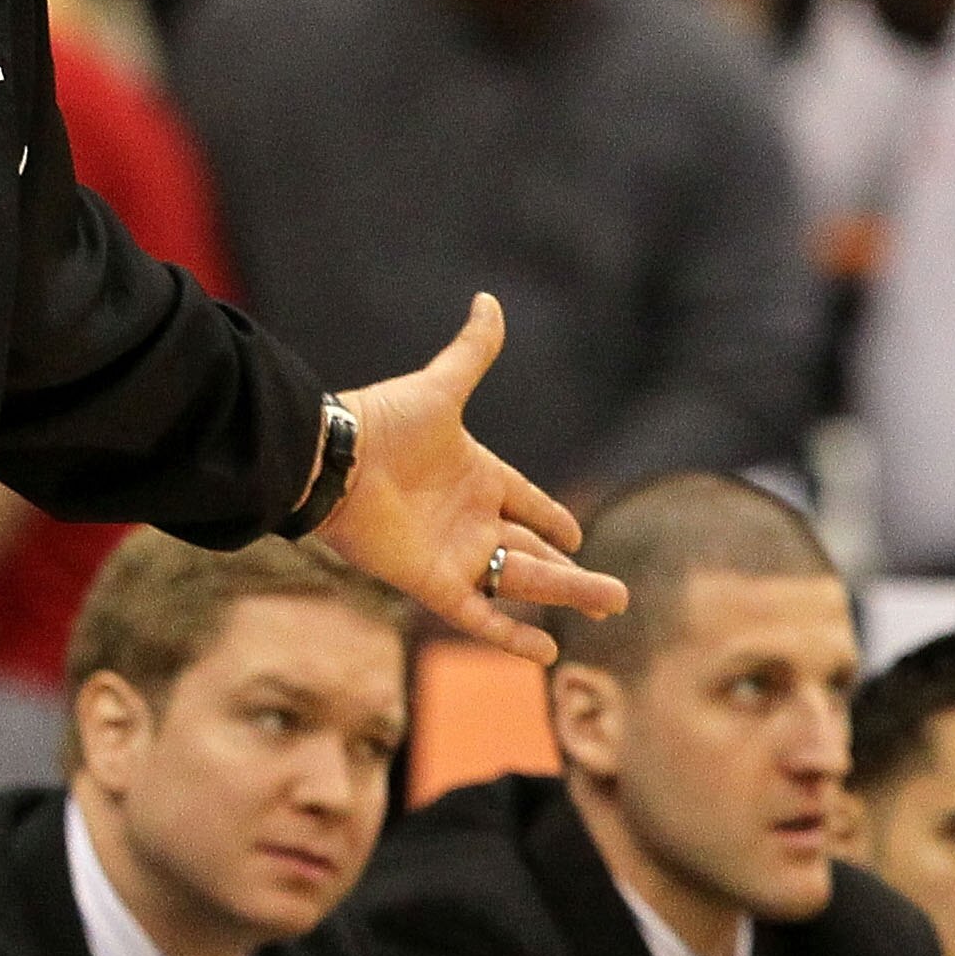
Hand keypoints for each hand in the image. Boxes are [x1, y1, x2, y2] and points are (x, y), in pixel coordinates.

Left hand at [316, 294, 622, 664]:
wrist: (335, 462)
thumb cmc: (384, 422)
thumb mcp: (439, 387)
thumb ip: (472, 352)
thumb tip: (488, 299)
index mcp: (478, 474)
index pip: (527, 501)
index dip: (551, 517)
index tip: (578, 536)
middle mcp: (470, 519)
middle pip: (534, 551)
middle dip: (575, 575)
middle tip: (619, 598)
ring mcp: (455, 554)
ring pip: (521, 582)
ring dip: (565, 596)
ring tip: (610, 608)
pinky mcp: (433, 583)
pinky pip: (480, 617)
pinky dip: (511, 637)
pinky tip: (546, 656)